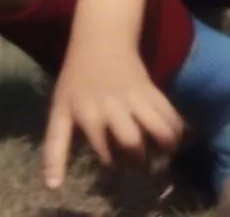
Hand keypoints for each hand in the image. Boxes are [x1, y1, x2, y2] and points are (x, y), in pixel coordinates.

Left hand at [42, 38, 183, 189]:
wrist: (100, 41)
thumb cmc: (76, 80)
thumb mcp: (60, 111)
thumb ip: (55, 148)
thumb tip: (53, 187)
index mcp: (89, 114)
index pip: (105, 154)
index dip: (111, 163)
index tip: (111, 161)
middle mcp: (114, 106)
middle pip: (133, 143)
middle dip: (137, 160)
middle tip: (136, 161)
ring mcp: (136, 97)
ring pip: (160, 128)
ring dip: (164, 146)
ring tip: (159, 153)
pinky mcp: (153, 90)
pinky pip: (171, 114)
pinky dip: (176, 130)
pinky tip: (170, 139)